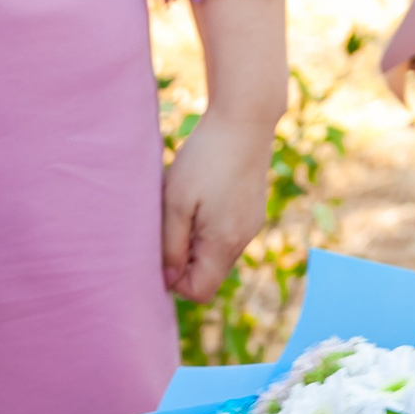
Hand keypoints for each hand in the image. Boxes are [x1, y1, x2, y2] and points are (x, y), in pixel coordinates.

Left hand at [161, 112, 271, 300]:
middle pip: (209, 275)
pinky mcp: (253, 211)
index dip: (175, 281)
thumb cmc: (205, 159)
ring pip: (218, 255)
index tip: (161, 251)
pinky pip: (227, 235)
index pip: (199, 291)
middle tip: (169, 226)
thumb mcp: (175, 203)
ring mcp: (251, 225)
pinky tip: (202, 197)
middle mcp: (242, 240)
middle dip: (185, 262)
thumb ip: (170, 246)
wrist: (245, 122)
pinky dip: (210, 229)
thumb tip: (168, 280)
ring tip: (184, 208)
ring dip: (196, 243)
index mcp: (223, 243)